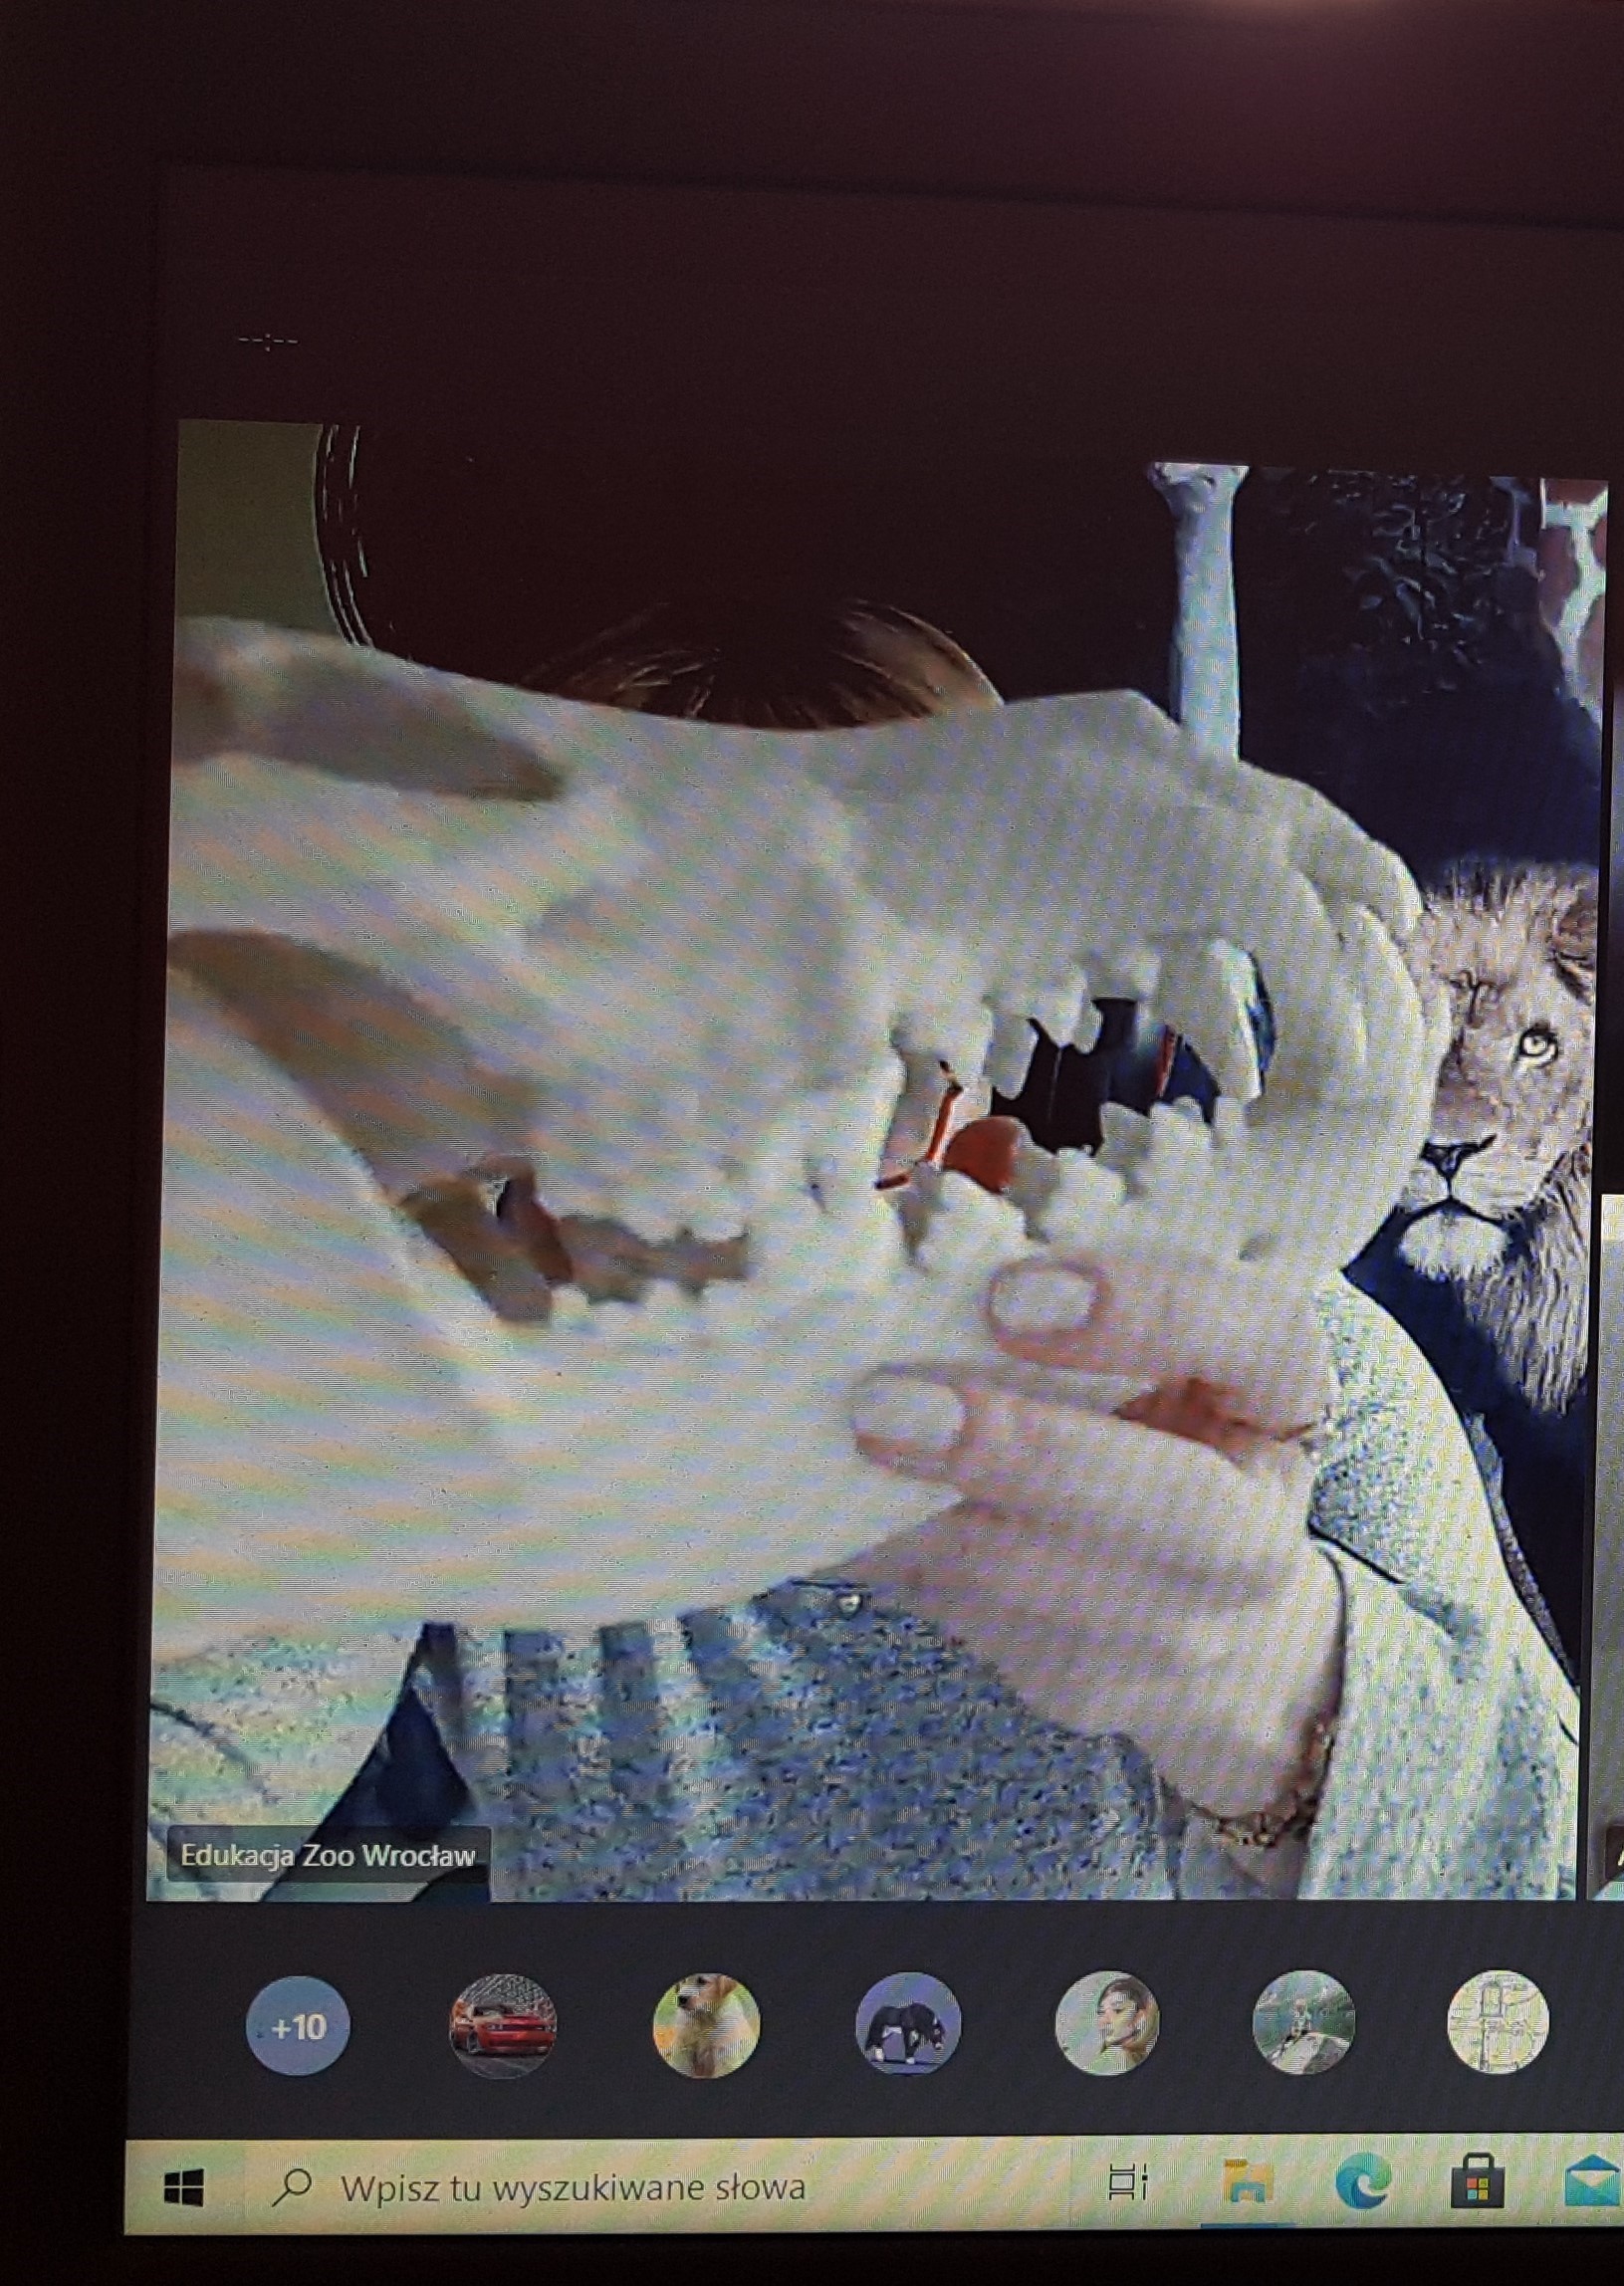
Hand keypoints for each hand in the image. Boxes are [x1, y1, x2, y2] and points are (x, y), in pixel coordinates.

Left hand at [848, 1244, 1344, 1837]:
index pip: (1259, 1336)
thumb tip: (937, 1212)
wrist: (1224, 1630)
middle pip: (1177, 1505)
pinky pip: (982, 1630)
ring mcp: (1182, 1628)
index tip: (1008, 1290)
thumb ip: (1076, 1288)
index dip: (1147, 1312)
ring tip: (835, 1459)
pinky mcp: (1091, 1687)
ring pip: (1062, 1590)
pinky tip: (828, 1513)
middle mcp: (1256, 1524)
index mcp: (1282, 1396)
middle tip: (886, 1403)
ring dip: (935, 1525)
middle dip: (1026, 1454)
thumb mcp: (1163, 1349)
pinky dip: (898, 1565)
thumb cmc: (1161, 1430)